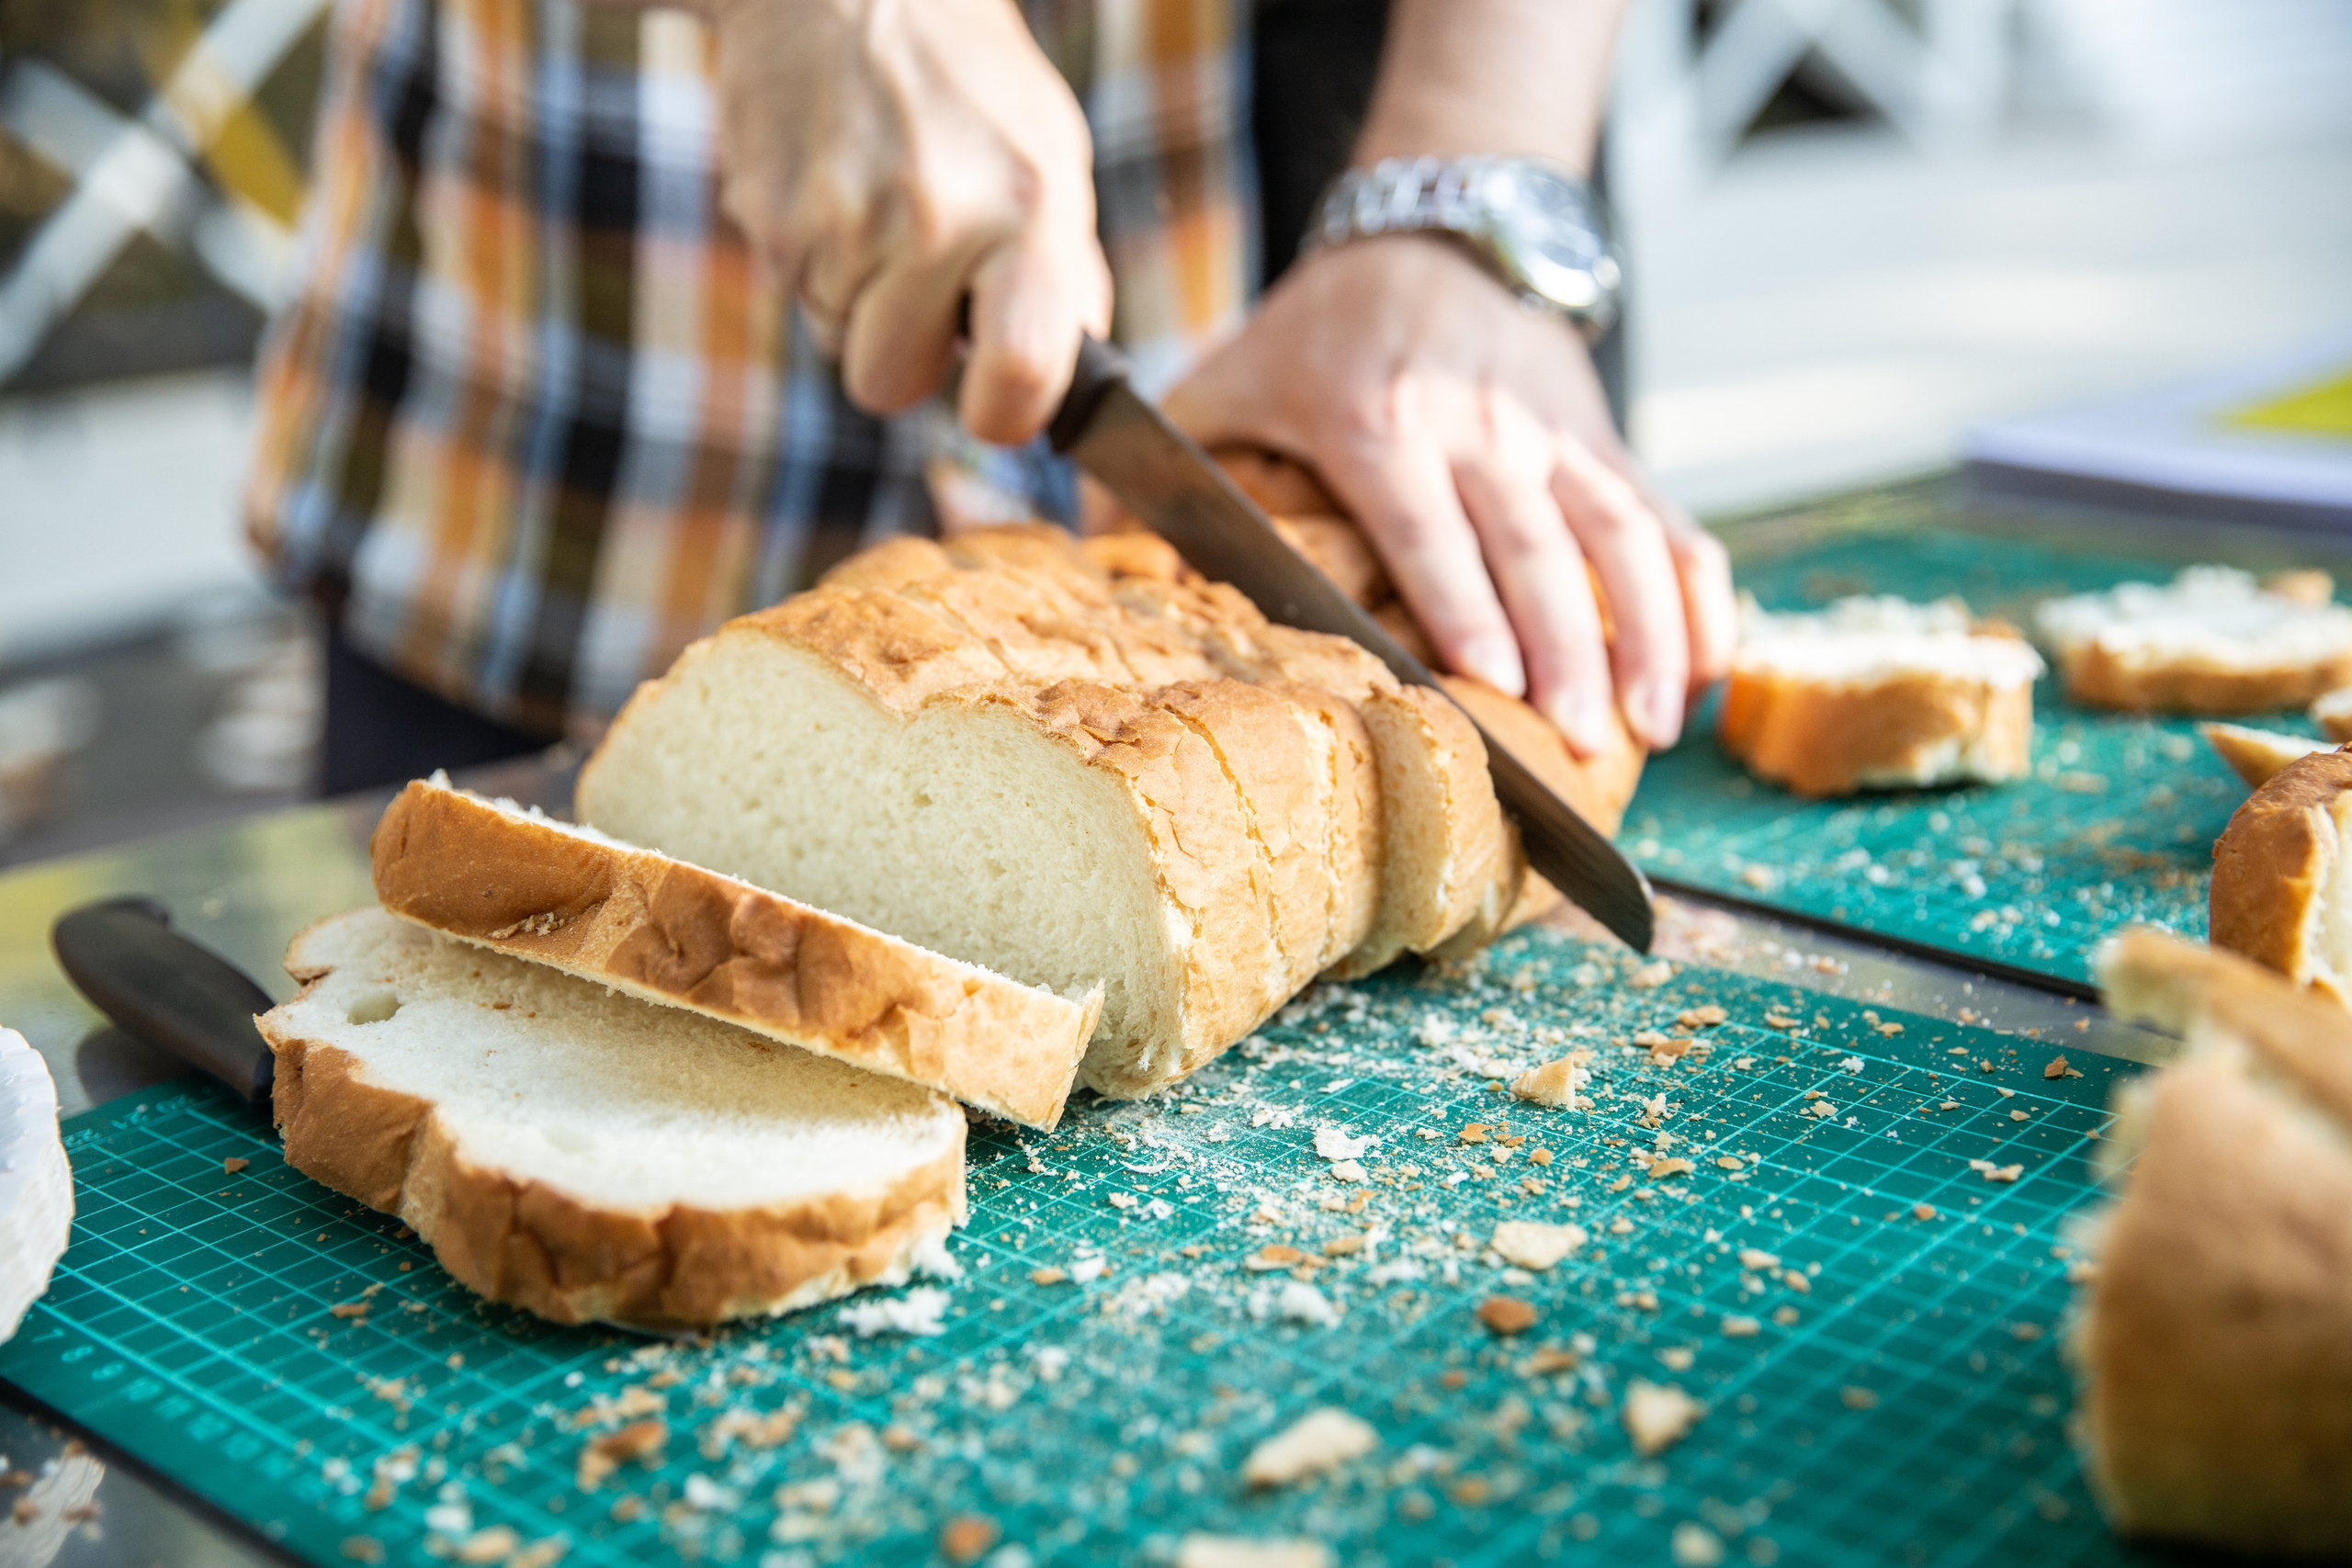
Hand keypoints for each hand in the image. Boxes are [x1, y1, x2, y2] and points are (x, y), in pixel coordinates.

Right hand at [701, 0, 1110, 442]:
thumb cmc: (968, 87)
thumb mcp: (1050, 159)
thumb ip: (1064, 274)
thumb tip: (1068, 378)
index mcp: (1029, 211)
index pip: (1026, 375)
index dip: (1006, 414)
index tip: (996, 404)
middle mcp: (936, 223)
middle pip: (892, 386)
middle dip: (900, 355)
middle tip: (917, 285)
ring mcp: (844, 224)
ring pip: (838, 343)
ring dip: (857, 300)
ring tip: (879, 206)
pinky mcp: (772, 219)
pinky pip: (795, 295)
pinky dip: (815, 260)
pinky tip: (836, 188)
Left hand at [1162, 235, 1735, 753]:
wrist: (1436, 227)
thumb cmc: (1317, 332)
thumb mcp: (1225, 376)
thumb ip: (1159, 464)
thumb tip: (1087, 568)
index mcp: (1380, 418)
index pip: (1430, 521)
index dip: (1465, 600)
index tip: (1493, 682)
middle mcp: (1479, 422)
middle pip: (1536, 541)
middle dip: (1568, 644)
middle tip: (1585, 739)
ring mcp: (1554, 431)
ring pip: (1619, 532)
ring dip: (1649, 628)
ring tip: (1657, 725)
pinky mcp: (1604, 438)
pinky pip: (1666, 514)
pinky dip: (1700, 587)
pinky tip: (1717, 663)